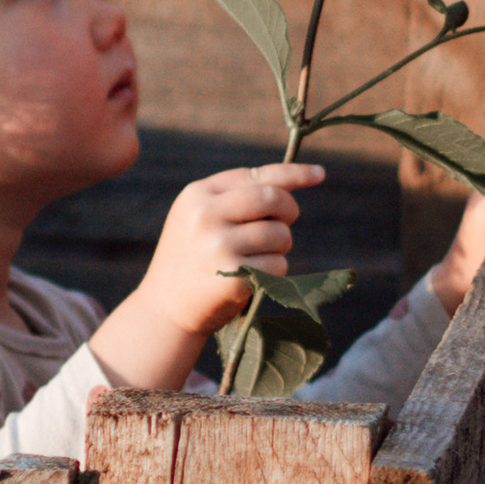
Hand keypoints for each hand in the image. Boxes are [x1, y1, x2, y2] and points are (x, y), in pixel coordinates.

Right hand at [102, 162, 328, 382]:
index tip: (319, 174)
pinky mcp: (234, 275)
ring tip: (254, 260)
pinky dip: (275, 274)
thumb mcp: (199, 219)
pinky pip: (279, 265)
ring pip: (280, 234)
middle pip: (274, 199)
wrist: (164, 310)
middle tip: (284, 225)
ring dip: (279, 249)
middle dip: (289, 212)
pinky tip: (252, 281)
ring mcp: (219, 244)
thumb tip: (290, 186)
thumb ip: (235, 199)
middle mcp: (206, 214)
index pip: (256, 175)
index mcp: (198, 194)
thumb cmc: (192, 261)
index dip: (293, 174)